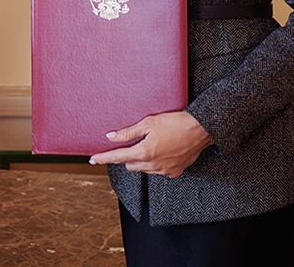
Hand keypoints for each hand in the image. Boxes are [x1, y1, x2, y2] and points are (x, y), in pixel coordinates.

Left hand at [88, 111, 212, 176]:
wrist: (200, 129)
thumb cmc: (175, 122)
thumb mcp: (148, 122)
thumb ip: (128, 132)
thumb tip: (111, 137)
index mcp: (144, 152)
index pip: (118, 157)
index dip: (104, 158)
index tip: (93, 160)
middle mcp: (153, 165)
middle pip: (130, 165)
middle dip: (127, 156)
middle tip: (132, 143)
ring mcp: (164, 171)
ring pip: (144, 169)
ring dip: (141, 160)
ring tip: (151, 144)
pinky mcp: (174, 172)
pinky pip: (158, 170)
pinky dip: (155, 163)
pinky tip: (162, 151)